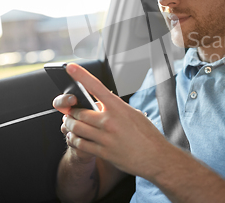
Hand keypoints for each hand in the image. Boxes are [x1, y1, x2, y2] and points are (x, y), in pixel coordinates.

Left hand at [62, 63, 172, 178]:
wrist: (156, 157)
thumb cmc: (147, 135)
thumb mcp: (133, 114)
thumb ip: (115, 108)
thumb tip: (99, 104)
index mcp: (119, 108)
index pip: (96, 87)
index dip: (81, 76)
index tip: (71, 67)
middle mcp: (110, 121)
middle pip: (79, 112)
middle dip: (71, 111)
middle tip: (69, 111)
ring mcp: (106, 138)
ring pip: (76, 127)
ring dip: (69, 125)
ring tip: (69, 123)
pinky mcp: (103, 152)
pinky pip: (80, 144)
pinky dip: (73, 139)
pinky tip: (74, 137)